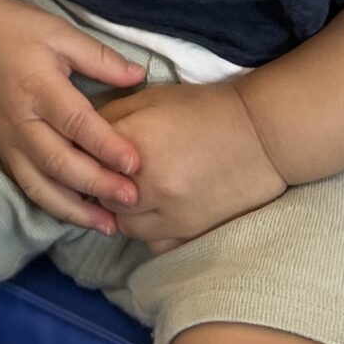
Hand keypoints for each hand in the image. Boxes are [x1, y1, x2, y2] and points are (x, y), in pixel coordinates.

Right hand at [0, 0, 147, 232]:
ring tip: (109, 225)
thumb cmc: (12, 27)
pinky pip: (28, 184)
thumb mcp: (58, 31)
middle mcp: (20, 120)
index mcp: (37, 86)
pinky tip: (80, 214)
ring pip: (41, 185)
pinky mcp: (2, 149)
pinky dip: (54, 205)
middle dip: (97, 185)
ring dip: (75, 210)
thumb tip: (139, 76)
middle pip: (59, 162)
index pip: (76, 123)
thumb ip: (99, 57)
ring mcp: (7, 139)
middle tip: (133, 198)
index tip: (136, 163)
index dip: (107, 145)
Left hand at [95, 80, 286, 254]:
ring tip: (138, 191)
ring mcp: (170, 214)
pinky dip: (151, 231)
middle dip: (102, 183)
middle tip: (114, 171)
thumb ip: (110, 115)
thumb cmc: (204, 110)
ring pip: (123, 225)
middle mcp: (148, 184)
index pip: (84, 159)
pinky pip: (153, 244)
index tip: (89, 152)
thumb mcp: (151, 98)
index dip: (84, 155)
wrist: (261, 135)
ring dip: (124, 210)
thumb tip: (81, 133)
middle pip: (100, 196)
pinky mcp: (190, 232)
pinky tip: (158, 211)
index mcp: (133, 144)